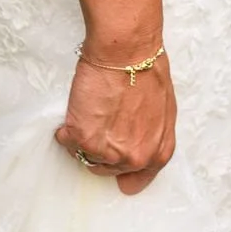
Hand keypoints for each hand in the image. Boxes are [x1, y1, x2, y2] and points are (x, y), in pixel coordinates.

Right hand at [54, 48, 177, 195]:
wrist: (127, 52)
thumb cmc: (147, 71)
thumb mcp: (164, 111)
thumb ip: (152, 136)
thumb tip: (136, 150)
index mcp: (157, 153)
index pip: (136, 179)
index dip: (122, 170)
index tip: (113, 163)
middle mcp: (134, 158)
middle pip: (107, 168)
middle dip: (102, 147)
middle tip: (102, 120)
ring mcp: (108, 152)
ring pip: (86, 155)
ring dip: (84, 137)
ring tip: (92, 110)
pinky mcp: (83, 139)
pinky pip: (67, 141)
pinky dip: (67, 127)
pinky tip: (79, 107)